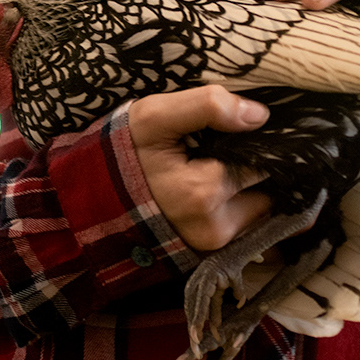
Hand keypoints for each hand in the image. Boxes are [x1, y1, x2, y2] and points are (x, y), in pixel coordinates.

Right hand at [128, 86, 271, 251]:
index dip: (262, 141)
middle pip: (266, 186)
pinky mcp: (212, 253)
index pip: (263, 159)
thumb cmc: (125, 154)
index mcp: (203, 192)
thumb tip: (260, 116)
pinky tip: (221, 189)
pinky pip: (247, 224)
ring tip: (221, 167)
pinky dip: (241, 205)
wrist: (93, 199)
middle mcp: (215, 227)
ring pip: (259, 207)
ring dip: (251, 186)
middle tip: (230, 147)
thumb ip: (207, 106)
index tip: (246, 130)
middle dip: (258, 164)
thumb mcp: (155, 116)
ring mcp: (214, 246)